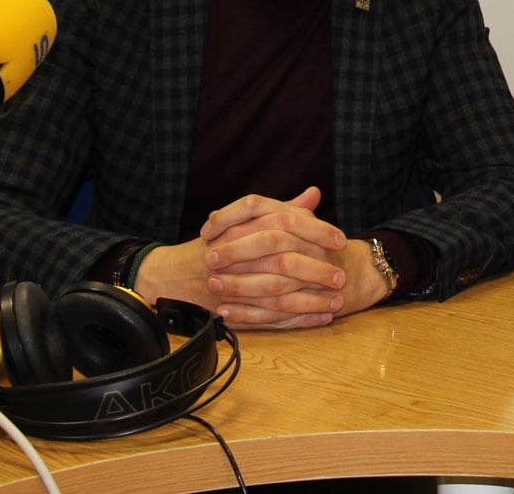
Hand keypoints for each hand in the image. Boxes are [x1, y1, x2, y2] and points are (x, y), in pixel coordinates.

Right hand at [134, 187, 383, 329]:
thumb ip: (283, 209)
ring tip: (337, 300)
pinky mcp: (231, 307)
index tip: (340, 239)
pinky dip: (298, 319)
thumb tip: (314, 194)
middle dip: (316, 268)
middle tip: (342, 275)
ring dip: (311, 298)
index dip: (316, 231)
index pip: (285, 222)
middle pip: (283, 258)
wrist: (172, 275)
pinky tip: (320, 318)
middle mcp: (237, 250)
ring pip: (278, 291)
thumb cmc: (217, 244)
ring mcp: (232, 281)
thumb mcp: (248, 221)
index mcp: (243, 225)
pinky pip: (269, 317)